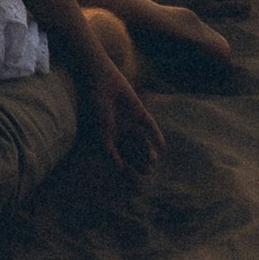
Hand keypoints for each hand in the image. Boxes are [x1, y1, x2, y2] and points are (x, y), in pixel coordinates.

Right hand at [76, 44, 164, 182]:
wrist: (100, 81)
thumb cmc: (96, 107)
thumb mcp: (101, 132)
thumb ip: (109, 151)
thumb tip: (120, 170)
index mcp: (109, 137)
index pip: (121, 157)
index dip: (128, 167)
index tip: (135, 178)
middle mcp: (120, 131)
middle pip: (133, 151)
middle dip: (140, 162)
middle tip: (147, 171)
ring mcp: (130, 121)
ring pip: (142, 141)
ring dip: (148, 151)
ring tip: (153, 160)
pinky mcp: (139, 111)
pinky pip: (150, 126)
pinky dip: (157, 136)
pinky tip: (162, 147)